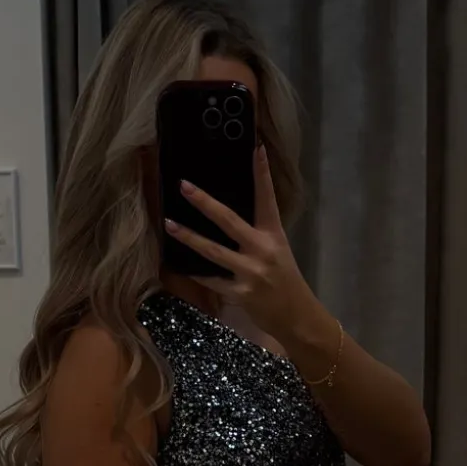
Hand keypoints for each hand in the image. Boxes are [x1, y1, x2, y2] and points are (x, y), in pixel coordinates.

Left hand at [163, 145, 318, 345]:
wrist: (297, 317)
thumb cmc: (286, 282)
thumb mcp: (278, 252)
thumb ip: (258, 234)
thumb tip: (228, 217)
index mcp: (274, 235)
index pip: (267, 199)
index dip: (262, 173)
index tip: (255, 148)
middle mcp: (262, 250)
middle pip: (229, 221)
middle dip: (204, 203)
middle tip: (184, 186)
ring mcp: (250, 272)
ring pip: (213, 251)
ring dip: (189, 237)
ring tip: (169, 224)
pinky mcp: (240, 294)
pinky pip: (212, 280)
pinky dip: (195, 273)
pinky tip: (179, 264)